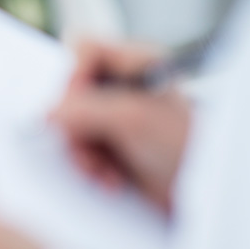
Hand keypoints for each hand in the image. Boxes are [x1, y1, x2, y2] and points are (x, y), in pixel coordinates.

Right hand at [50, 40, 191, 212]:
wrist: (203, 199)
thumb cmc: (185, 149)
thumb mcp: (132, 120)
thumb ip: (85, 109)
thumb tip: (46, 112)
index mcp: (138, 61)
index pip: (84, 49)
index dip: (73, 76)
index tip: (76, 106)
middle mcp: (124, 84)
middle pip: (70, 91)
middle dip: (76, 128)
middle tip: (89, 148)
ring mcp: (117, 116)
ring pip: (70, 123)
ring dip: (83, 154)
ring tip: (105, 172)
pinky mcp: (113, 144)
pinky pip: (80, 148)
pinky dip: (90, 167)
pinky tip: (111, 179)